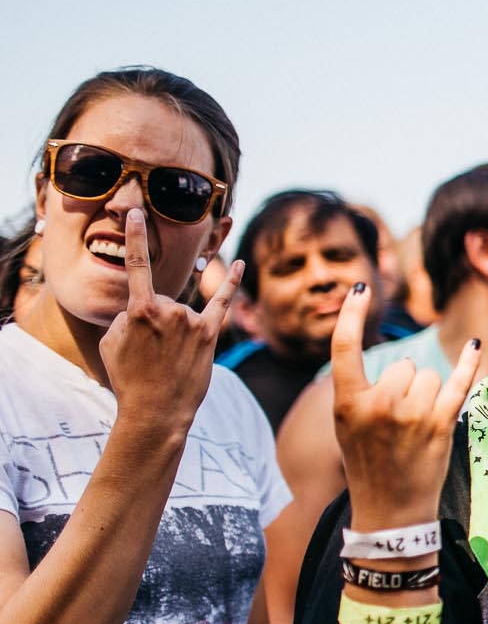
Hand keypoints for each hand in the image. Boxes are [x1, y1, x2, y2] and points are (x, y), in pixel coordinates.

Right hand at [98, 208, 242, 432]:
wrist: (155, 411)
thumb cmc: (128, 378)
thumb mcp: (111, 342)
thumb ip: (125, 316)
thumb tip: (142, 309)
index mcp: (139, 309)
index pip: (136, 266)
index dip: (134, 237)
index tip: (136, 213)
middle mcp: (169, 309)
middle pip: (160, 302)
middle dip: (153, 323)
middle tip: (148, 353)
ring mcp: (192, 321)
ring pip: (180, 312)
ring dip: (172, 332)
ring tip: (166, 359)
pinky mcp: (210, 334)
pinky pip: (222, 302)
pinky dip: (231, 282)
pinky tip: (240, 264)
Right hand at [329, 283, 484, 531]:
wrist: (391, 511)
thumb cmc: (368, 464)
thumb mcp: (347, 427)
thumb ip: (361, 391)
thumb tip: (398, 359)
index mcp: (347, 403)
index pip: (344, 348)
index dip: (352, 315)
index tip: (361, 288)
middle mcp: (378, 405)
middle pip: (402, 366)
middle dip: (404, 386)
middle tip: (397, 424)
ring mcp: (412, 414)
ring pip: (427, 376)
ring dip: (427, 394)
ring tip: (415, 428)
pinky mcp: (442, 423)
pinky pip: (458, 382)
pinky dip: (469, 364)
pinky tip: (475, 346)